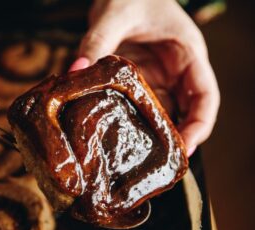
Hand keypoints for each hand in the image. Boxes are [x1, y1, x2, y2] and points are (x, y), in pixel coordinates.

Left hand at [70, 0, 219, 155]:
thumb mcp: (116, 12)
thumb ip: (97, 41)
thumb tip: (77, 70)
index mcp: (188, 55)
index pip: (205, 98)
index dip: (200, 126)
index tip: (185, 148)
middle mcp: (177, 72)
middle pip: (186, 114)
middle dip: (174, 139)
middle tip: (155, 162)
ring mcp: (159, 79)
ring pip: (163, 114)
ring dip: (153, 136)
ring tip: (136, 156)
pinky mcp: (142, 82)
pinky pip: (143, 107)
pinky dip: (135, 123)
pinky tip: (120, 134)